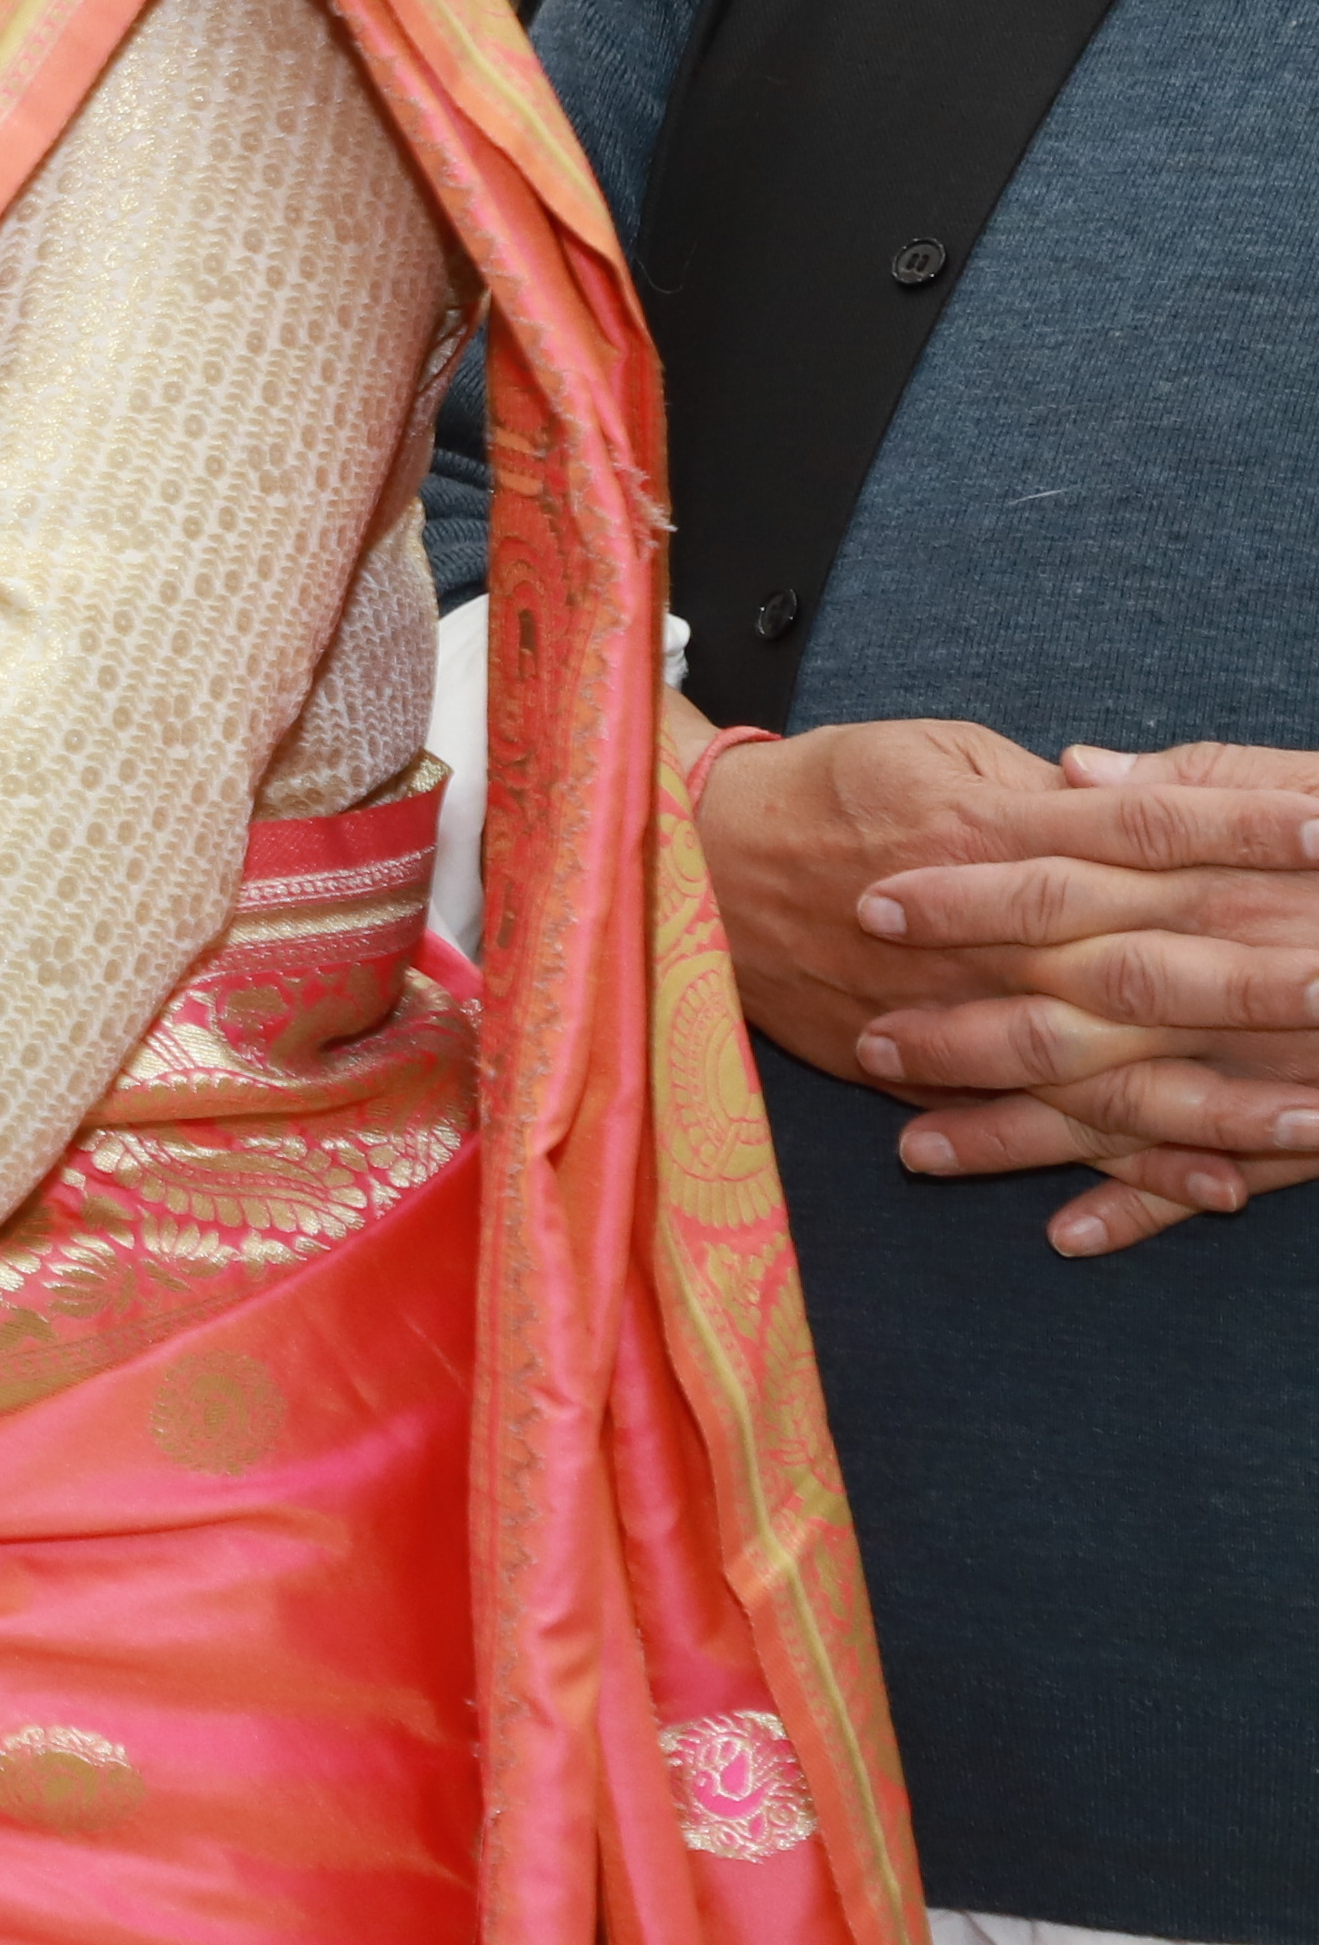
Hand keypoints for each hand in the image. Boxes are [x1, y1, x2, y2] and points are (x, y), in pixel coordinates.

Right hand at [700, 721, 1318, 1254]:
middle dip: (1266, 977)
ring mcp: (967, 1017)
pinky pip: (1049, 1135)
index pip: (1153, 826)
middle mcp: (992, 937)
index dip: (1252, 827)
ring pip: (1116, 1066)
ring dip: (1229, 1094)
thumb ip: (1045, 792)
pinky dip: (1134, 1170)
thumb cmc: (819, 792)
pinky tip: (1223, 1188)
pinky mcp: (937, 1081)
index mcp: (997, 837)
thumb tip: (1137, 793)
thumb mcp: (935, 756)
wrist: (684, 867)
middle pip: (1154, 958)